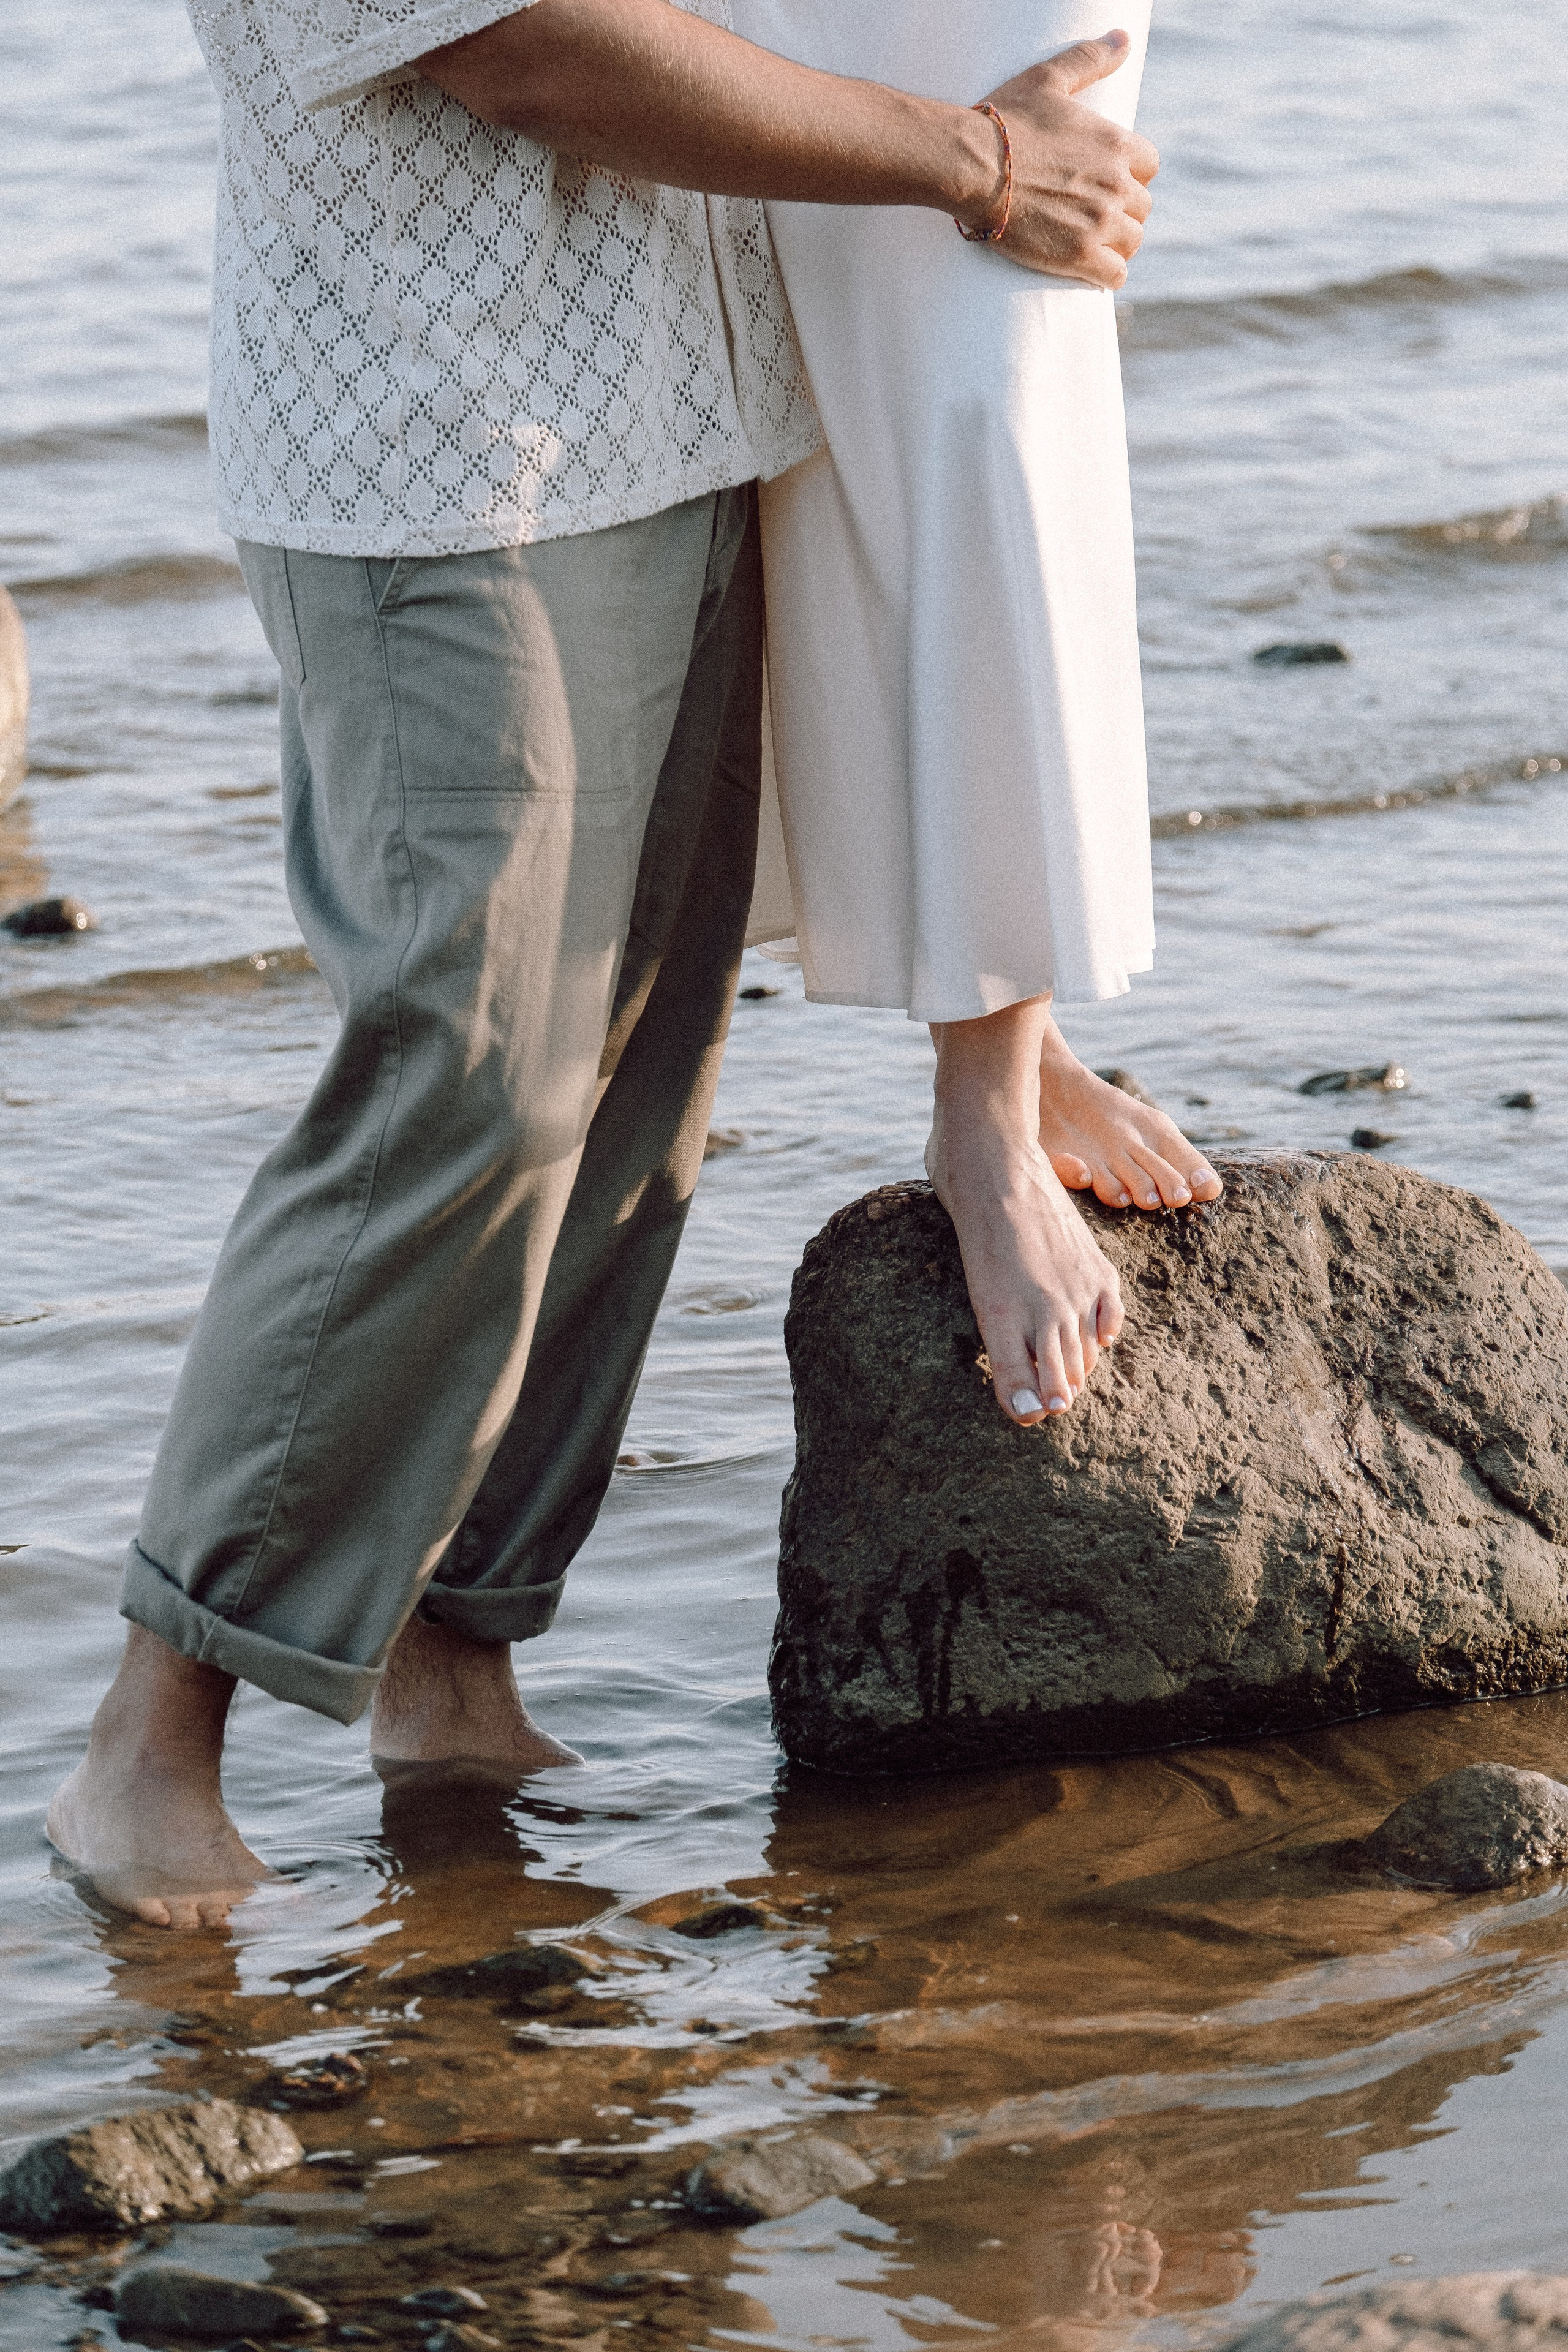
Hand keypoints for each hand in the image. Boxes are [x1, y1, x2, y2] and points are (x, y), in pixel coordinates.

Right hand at [959, 30, 1157, 286]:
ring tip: (1090, 244)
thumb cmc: (1006, 121)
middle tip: (1092, 217)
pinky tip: (1088, 270)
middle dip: (1122, 212)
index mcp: (1116, 144)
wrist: (973, 165)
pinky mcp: (1081, 257)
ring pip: (1132, 242)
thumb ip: (1090, 59)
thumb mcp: (1049, 79)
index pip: (1150, 166)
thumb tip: (1123, 39)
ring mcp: (1100, 223)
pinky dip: (1105, 275)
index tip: (1108, 183)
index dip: (1131, 176)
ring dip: (1116, 245)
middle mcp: (1117, 184)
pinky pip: (1115, 276)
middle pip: (1142, 208)